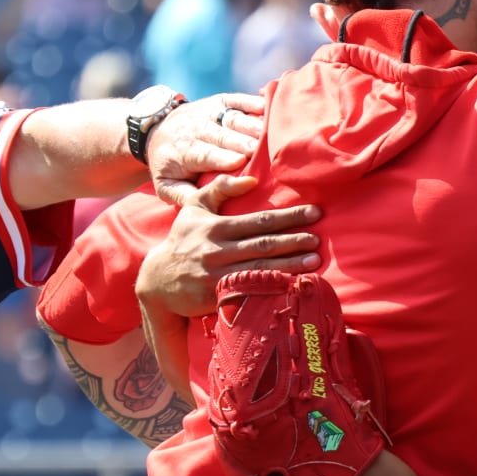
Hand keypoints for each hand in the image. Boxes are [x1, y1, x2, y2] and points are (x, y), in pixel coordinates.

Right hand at [137, 174, 323, 403]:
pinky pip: (250, 291)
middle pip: (263, 245)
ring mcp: (218, 275)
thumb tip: (251, 179)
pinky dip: (272, 287)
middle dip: (294, 241)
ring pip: (260, 268)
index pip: (259, 220)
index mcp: (216, 227)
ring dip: (290, 265)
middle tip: (318, 239)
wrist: (158, 280)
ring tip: (314, 261)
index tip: (314, 213)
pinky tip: (293, 284)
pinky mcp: (217, 296)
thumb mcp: (194, 207)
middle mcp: (217, 250)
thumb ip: (220, 188)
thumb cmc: (183, 239)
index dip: (288, 217)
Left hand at [146, 92, 265, 205]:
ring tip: (266, 130)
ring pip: (230, 118)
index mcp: (184, 152)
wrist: (158, 130)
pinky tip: (266, 106)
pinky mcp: (218, 102)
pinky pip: (235, 100)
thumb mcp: (165, 184)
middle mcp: (196, 130)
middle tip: (258, 148)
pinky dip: (250, 101)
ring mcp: (208, 114)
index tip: (240, 162)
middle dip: (240, 141)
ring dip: (249, 123)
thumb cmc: (169, 164)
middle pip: (221, 136)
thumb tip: (202, 206)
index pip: (204, 155)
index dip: (221, 157)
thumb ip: (183, 195)